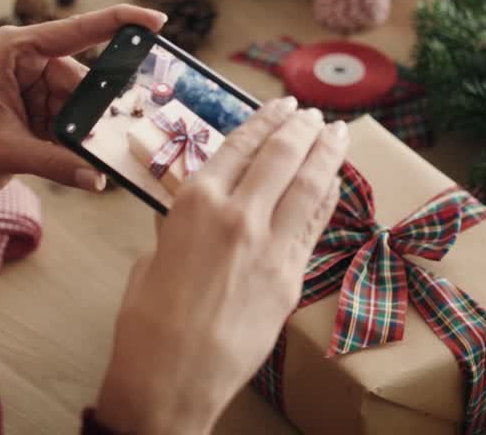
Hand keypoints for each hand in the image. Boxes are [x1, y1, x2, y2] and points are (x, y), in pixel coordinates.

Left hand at [0, 5, 166, 235]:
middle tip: (112, 133)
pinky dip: (77, 141)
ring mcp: (32, 87)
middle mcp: (26, 61)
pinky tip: (79, 160)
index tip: (156, 21)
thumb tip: (97, 177)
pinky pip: (72, 121)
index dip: (119, 23)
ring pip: (81, 104)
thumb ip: (57, 162)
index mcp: (13, 50)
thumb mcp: (7, 153)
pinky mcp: (36, 111)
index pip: (76, 31)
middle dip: (97, 108)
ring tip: (86, 155)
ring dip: (86, 130)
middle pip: (83, 79)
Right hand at [94, 98, 348, 434]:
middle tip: (313, 115)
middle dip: (301, 129)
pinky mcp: (291, 276)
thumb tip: (184, 212)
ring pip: (308, 184)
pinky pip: (314, 223)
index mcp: (194, 202)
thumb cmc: (148, 322)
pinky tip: (333, 183)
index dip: (266, 120)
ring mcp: (270, 244)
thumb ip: (176, 226)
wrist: (171, 378)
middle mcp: (237, 213)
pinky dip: (327, 197)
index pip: (240, 144)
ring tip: (337, 133)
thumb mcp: (153, 257)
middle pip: (281, 155)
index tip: (283, 106)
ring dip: (326, 153)